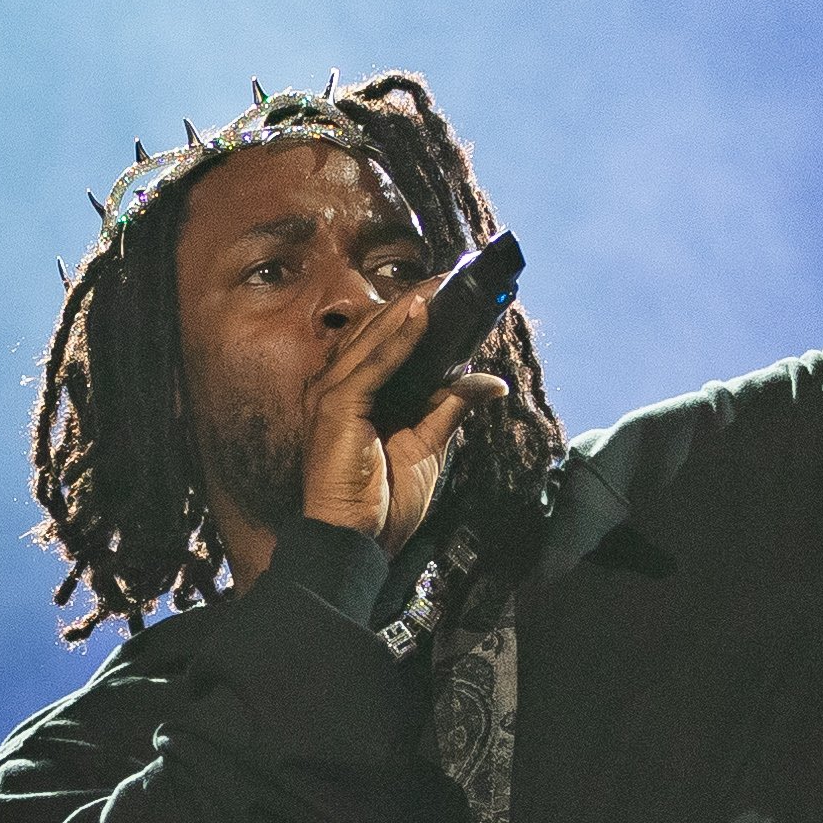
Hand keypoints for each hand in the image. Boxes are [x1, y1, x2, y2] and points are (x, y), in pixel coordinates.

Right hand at [300, 284, 508, 556]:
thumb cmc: (383, 503)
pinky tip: (422, 316)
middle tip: (457, 278)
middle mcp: (340, 386)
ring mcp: (333, 395)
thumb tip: (489, 381)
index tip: (457, 292)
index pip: (389, 341)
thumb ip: (450, 408)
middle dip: (419, 303)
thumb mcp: (427, 448)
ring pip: (374, 338)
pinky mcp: (335, 408)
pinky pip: (372, 365)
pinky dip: (398, 340)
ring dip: (411, 309)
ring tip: (444, 284)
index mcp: (359, 394)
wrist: (356, 544)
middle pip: (380, 331)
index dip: (420, 315)